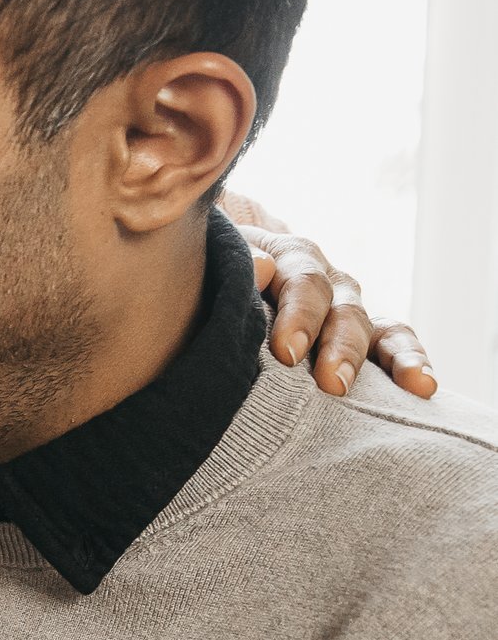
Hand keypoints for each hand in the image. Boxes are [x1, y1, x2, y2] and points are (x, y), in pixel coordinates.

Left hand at [239, 225, 433, 398]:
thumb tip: (260, 268)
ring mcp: (347, 308)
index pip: (304, 283)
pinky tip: (424, 386)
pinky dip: (410, 361)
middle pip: (344, 311)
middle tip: (333, 383)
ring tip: (413, 384)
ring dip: (394, 357)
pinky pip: (392, 342)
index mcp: (292, 258)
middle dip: (341, 348)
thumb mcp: (220, 254)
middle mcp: (329, 282)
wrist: (230, 262)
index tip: (286, 353)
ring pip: (377, 327)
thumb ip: (237, 260)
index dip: (298, 316)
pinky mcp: (359, 333)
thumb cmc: (216, 266)